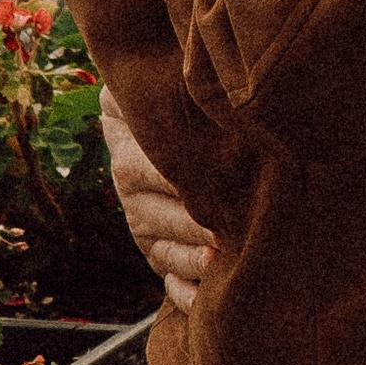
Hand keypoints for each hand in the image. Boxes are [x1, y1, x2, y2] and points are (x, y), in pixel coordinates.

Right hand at [100, 86, 213, 316]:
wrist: (142, 126)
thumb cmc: (164, 103)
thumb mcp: (145, 88)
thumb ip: (149, 83)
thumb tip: (150, 63)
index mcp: (131, 160)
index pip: (156, 173)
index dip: (185, 180)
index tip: (220, 188)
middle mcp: (133, 198)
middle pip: (164, 217)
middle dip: (199, 226)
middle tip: (234, 229)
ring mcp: (145, 229)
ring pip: (167, 252)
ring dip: (193, 263)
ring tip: (223, 263)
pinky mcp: (158, 253)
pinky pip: (167, 281)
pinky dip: (183, 295)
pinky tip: (203, 301)